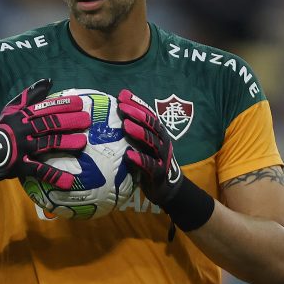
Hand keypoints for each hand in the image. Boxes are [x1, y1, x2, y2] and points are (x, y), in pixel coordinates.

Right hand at [0, 79, 89, 189]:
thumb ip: (30, 96)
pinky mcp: (21, 166)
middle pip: (48, 124)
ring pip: (46, 143)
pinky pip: (40, 171)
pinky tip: (70, 181)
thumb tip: (48, 81)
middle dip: (68, 121)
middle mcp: (22, 130)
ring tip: (82, 142)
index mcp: (22, 116)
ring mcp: (22, 148)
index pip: (44, 108)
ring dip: (65, 143)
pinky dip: (55, 176)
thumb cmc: (3, 129)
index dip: (62, 104)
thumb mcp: (12, 110)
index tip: (79, 103)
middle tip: (86, 120)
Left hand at [117, 89, 182, 205]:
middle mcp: (162, 142)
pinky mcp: (159, 173)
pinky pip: (150, 165)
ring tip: (125, 125)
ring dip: (139, 133)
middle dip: (137, 114)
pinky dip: (140, 159)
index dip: (136, 104)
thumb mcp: (144, 145)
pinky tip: (128, 155)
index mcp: (158, 133)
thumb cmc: (150, 162)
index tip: (122, 95)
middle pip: (152, 125)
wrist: (167, 188)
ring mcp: (162, 157)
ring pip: (152, 142)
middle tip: (122, 107)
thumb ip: (134, 130)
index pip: (148, 114)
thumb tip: (115, 112)